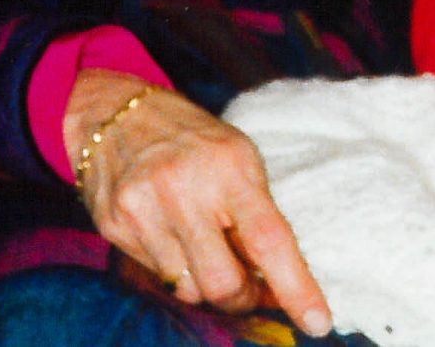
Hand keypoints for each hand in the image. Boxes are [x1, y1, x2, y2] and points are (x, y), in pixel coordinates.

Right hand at [66, 69, 331, 335]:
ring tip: (206, 250)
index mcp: (230, 166)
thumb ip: (256, 216)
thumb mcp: (236, 160)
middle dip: (243, 296)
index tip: (319, 322)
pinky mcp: (115, 225)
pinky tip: (173, 237)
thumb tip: (278, 283)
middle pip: (222, 282)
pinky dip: (175, 270)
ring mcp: (144, 208)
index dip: (295, 286)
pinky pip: (157, 276)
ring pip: (188, 289)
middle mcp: (184, 188)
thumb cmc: (193, 141)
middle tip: (250, 285)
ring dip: (206, 284)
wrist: (116, 112)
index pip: (268, 238)